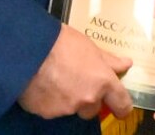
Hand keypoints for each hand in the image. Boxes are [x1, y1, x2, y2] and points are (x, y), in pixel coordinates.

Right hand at [18, 24, 132, 119]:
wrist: (29, 48)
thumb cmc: (61, 42)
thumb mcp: (89, 46)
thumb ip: (108, 60)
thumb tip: (126, 64)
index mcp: (102, 82)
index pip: (122, 104)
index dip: (121, 107)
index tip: (119, 106)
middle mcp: (87, 99)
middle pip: (93, 109)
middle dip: (87, 99)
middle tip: (75, 81)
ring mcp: (67, 108)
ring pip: (71, 109)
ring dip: (67, 99)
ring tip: (54, 79)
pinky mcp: (46, 113)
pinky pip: (51, 110)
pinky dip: (49, 101)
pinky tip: (41, 84)